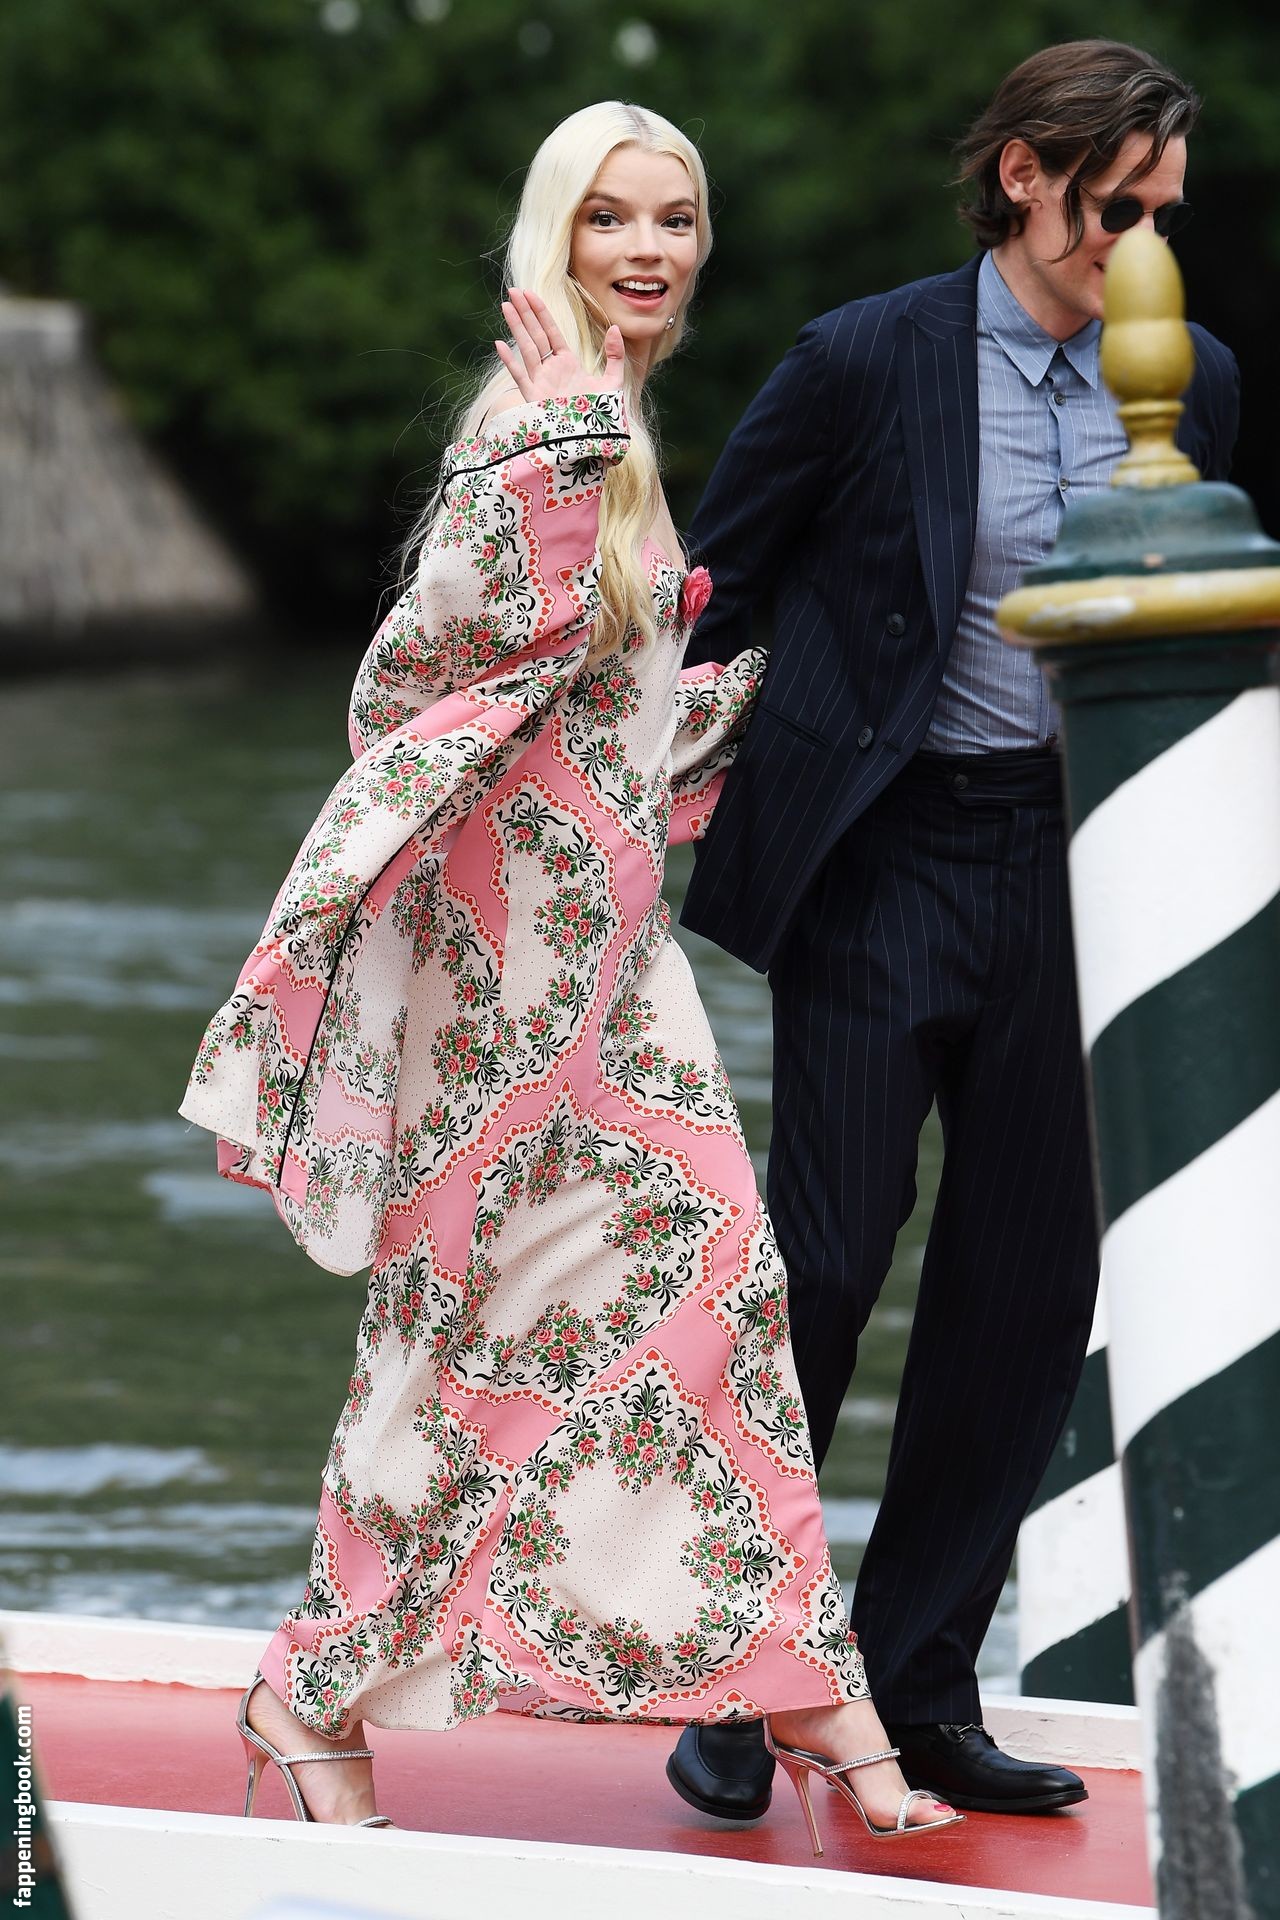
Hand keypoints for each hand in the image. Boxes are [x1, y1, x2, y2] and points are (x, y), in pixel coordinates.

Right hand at [495, 288, 624, 405]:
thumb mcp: (613, 382)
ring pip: (526, 349)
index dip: (541, 312)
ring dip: (516, 327)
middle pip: (535, 334)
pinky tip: (499, 344)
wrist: (594, 441)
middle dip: (524, 312)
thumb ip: (614, 356)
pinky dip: (510, 362)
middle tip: (513, 290)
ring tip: (506, 305)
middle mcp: (551, 370)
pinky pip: (521, 377)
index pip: (551, 331)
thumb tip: (616, 329)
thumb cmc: (602, 416)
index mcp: (567, 363)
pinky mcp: (535, 398)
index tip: (530, 293)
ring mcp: (541, 383)